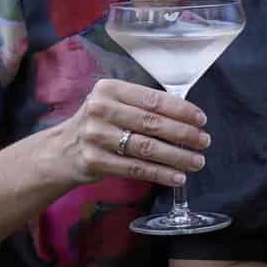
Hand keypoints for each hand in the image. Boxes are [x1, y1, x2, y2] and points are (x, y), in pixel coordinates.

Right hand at [47, 78, 209, 188]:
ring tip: (197, 161)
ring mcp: (95, 136)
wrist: (61, 150)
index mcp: (109, 89)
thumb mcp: (114, 104)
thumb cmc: (99, 124)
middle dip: (183, 133)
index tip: (201, 119)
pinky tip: (177, 176)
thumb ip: (143, 105)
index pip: (153, 99)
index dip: (181, 110)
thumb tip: (187, 115)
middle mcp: (100, 109)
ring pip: (146, 148)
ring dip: (177, 156)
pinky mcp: (94, 161)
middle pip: (152, 123)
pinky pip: (135, 168)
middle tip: (204, 141)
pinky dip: (160, 173)